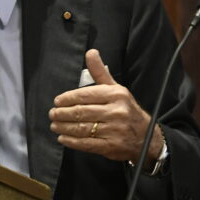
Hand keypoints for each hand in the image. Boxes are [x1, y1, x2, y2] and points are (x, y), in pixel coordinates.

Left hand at [49, 49, 163, 162]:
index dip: (68, 98)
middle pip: (81, 112)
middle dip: (63, 113)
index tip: (57, 101)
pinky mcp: (111, 146)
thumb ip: (100, 72)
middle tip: (52, 114)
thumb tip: (90, 52)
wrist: (147, 137)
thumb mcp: (116, 89)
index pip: (85, 95)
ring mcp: (114, 130)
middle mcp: (116, 111)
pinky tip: (63, 138)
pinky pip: (87, 144)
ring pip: (82, 128)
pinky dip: (72, 141)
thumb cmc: (126, 110)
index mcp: (116, 95)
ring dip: (64, 127)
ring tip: (55, 125)